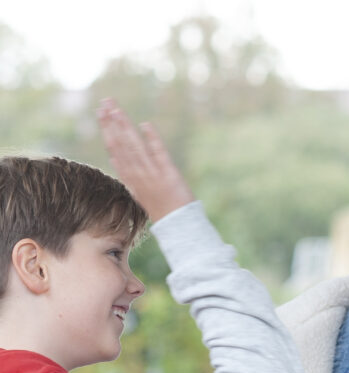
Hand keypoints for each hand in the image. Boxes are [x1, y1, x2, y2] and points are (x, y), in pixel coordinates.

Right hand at [97, 98, 193, 221]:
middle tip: (105, 102)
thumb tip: (114, 157)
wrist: (178, 226)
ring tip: (117, 108)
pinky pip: (159, 154)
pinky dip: (152, 140)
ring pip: (135, 147)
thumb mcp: (139, 193)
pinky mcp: (169, 175)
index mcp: (131, 179)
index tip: (101, 113)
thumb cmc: (161, 210)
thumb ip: (128, 174)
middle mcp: (139, 176)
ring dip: (126, 127)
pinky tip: (145, 124)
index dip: (107, 131)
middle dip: (112, 123)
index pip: (115, 150)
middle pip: (122, 145)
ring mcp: (153, 175)